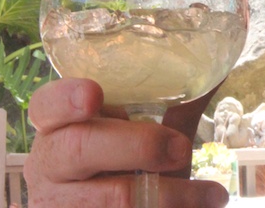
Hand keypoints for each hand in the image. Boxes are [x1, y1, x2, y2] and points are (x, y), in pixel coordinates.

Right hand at [25, 78, 228, 207]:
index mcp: (59, 127)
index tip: (94, 95)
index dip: (66, 98)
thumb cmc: (129, 172)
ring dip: (169, 194)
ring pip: (111, 197)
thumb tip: (218, 70)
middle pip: (79, 147)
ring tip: (212, 195)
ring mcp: (58, 203)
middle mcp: (49, 164)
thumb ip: (176, 109)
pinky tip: (200, 206)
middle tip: (181, 150)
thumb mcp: (147, 139)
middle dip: (138, 145)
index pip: (46, 105)